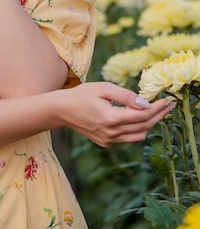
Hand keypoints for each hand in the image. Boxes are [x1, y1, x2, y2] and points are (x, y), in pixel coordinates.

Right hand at [57, 81, 172, 146]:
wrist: (62, 110)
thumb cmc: (82, 94)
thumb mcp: (103, 88)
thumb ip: (126, 96)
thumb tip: (146, 103)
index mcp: (110, 118)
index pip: (142, 115)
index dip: (158, 108)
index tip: (167, 101)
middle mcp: (111, 133)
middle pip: (144, 127)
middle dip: (159, 116)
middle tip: (168, 105)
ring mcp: (109, 140)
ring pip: (139, 135)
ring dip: (149, 123)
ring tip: (155, 110)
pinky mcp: (106, 143)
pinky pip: (128, 138)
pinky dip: (136, 128)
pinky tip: (137, 116)